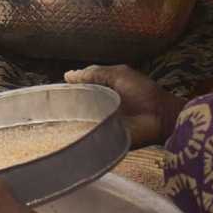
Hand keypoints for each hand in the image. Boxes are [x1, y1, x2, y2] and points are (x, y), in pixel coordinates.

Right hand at [64, 65, 185, 146]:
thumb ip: (94, 73)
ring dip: (70, 122)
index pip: (80, 90)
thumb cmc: (143, 92)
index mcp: (103, 90)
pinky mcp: (104, 138)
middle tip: (51, 109)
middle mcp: (99, 107)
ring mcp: (101, 123)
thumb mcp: (119, 74)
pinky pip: (88, 137)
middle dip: (65, 107)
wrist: (160, 117)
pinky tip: (67, 133)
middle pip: (77, 106)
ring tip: (54, 122)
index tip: (53, 93)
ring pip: (79, 122)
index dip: (68, 90)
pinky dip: (79, 135)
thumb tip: (68, 76)